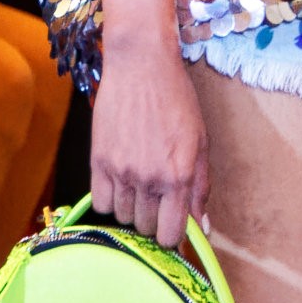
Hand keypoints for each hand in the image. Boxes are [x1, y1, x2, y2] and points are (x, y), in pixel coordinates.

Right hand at [91, 30, 207, 248]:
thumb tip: (203, 228)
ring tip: (140, 186)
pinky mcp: (98, 161)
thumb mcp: (200, 143)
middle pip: (146, 228)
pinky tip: (121, 183)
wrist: (140, 65)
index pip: (170, 234)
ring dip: (132, 209)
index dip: (172, 237)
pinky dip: (111, 199)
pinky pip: (101, 202)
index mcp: (179, 176)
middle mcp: (150, 179)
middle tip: (158, 200)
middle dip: (153, 221)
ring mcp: (122, 171)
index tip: (172, 228)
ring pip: (123, 217)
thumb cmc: (176, 100)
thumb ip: (201, 188)